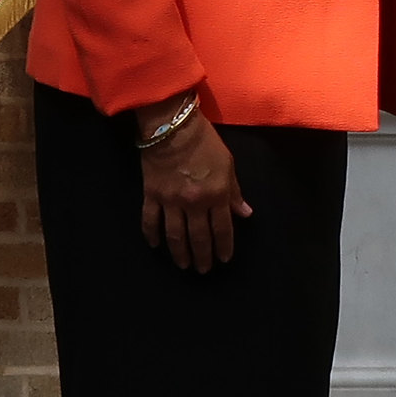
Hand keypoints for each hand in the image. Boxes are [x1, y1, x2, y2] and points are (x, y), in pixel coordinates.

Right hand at [136, 93, 250, 272]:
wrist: (173, 126)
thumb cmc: (205, 142)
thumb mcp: (228, 164)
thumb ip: (234, 191)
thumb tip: (244, 214)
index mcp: (217, 194)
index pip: (222, 228)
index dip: (224, 246)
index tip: (224, 259)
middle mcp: (195, 202)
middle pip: (199, 237)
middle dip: (203, 256)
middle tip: (204, 270)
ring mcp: (171, 201)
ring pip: (175, 235)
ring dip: (180, 253)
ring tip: (184, 265)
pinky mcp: (151, 195)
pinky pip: (150, 221)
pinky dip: (152, 235)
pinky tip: (156, 246)